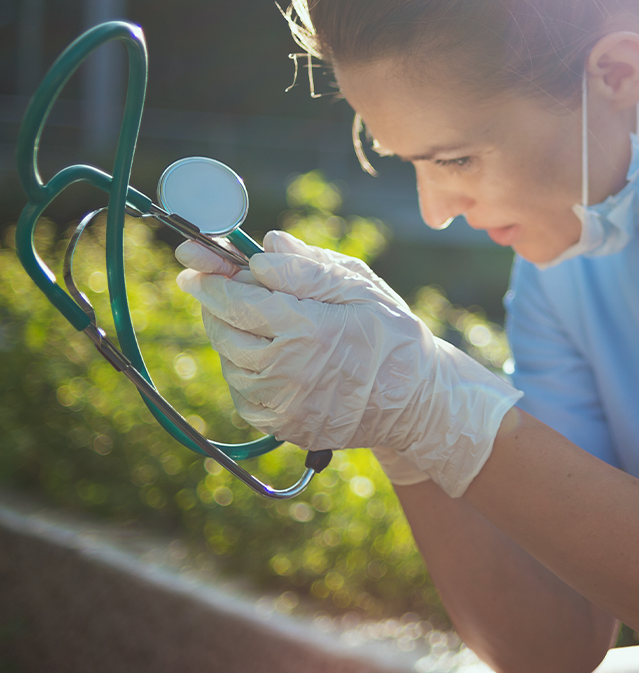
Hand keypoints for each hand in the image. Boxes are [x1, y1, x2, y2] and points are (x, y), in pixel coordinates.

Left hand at [175, 231, 521, 496]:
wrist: (414, 401)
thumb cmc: (391, 335)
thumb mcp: (360, 288)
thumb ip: (308, 267)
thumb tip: (265, 247)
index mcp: (305, 329)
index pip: (236, 298)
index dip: (210, 275)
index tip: (190, 258)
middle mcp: (285, 370)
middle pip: (223, 328)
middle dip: (217, 302)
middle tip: (218, 283)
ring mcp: (279, 403)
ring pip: (229, 359)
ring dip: (232, 334)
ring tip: (260, 321)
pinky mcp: (278, 425)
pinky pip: (241, 389)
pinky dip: (245, 366)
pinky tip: (272, 354)